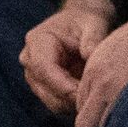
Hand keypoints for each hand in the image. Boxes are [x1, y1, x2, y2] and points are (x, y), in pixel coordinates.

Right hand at [20, 0, 116, 115]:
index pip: (44, 69)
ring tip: (95, 94)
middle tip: (97, 98)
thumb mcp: (94, 25)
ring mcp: (34, 77)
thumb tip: (90, 57)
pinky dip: (73, 104)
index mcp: (38, 41)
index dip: (64, 86)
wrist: (81, 24)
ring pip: (52, 102)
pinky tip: (89, 96)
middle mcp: (30, 60)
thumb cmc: (86, 22)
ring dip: (74, 103)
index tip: (86, 93)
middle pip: (46, 91)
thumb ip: (92, 40)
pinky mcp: (43, 88)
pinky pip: (58, 105)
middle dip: (72, 98)